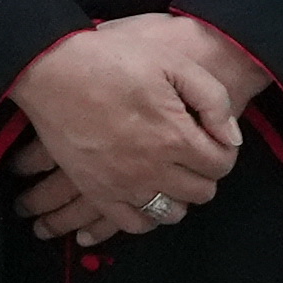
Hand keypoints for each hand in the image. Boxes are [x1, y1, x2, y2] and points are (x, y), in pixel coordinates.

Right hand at [10, 16, 257, 249]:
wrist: (52, 69)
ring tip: (172, 173)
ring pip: (170, 214)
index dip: (224, 152)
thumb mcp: (172, 63)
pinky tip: (147, 196)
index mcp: (174, 137)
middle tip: (194, 153)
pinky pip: (132, 224)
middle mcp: (152, 170)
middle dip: (205, 173)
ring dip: (179, 196)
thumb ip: (213, 100)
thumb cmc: (112, 59)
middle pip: (201, 193)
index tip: (213, 139)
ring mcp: (122, 185)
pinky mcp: (96, 191)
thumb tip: (230, 139)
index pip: (221, 165)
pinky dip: (146, 216)